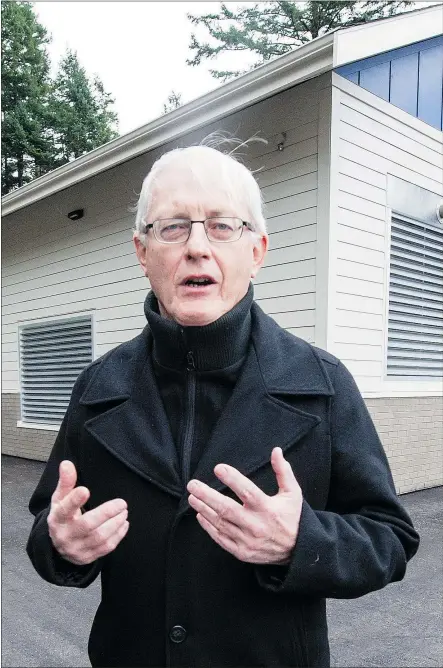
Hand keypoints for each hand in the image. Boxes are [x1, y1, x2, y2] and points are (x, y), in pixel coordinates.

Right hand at [47, 460, 128, 564]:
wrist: (58, 546)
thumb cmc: (63, 516)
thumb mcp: (60, 499)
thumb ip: (66, 482)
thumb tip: (67, 463)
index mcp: (57, 519)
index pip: (64, 510)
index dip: (74, 500)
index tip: (85, 490)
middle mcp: (65, 536)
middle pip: (87, 525)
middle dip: (106, 513)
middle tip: (122, 503)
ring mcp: (77, 549)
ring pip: (99, 538)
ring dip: (115, 524)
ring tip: (124, 511)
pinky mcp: (87, 558)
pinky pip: (105, 548)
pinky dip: (118, 535)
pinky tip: (124, 523)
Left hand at [187, 447, 301, 564]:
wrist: (297, 550)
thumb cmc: (292, 517)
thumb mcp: (292, 493)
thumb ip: (283, 472)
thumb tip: (276, 450)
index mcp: (268, 508)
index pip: (247, 491)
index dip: (232, 479)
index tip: (218, 468)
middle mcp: (256, 525)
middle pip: (226, 509)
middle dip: (207, 495)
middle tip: (193, 485)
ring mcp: (247, 540)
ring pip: (220, 523)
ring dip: (204, 509)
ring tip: (192, 497)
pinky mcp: (242, 551)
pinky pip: (221, 539)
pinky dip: (209, 527)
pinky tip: (200, 515)